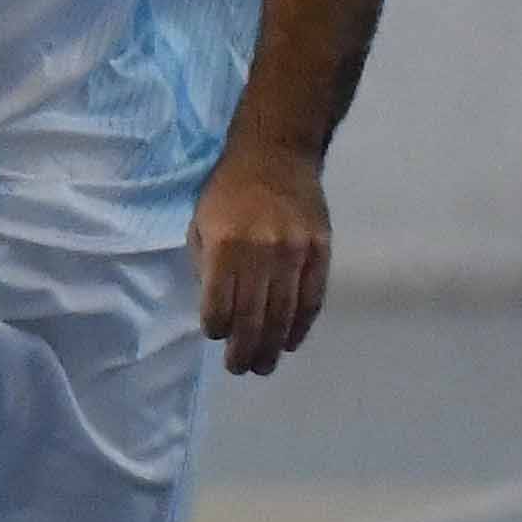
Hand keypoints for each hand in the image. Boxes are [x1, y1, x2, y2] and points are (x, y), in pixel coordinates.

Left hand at [193, 138, 330, 376]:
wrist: (276, 153)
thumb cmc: (229, 190)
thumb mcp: (201, 222)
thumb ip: (205, 266)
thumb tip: (217, 309)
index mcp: (225, 245)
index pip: (219, 303)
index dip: (216, 327)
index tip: (216, 336)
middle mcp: (261, 251)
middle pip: (253, 316)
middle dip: (244, 350)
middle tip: (240, 368)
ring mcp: (295, 252)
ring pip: (284, 314)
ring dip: (272, 346)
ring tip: (264, 366)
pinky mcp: (320, 250)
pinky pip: (312, 298)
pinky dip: (301, 325)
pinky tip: (291, 341)